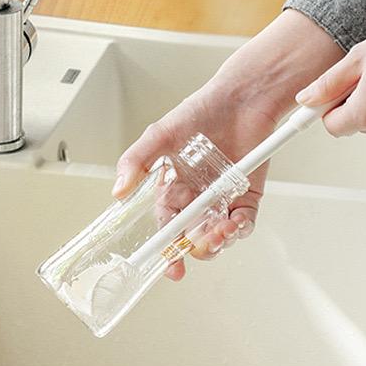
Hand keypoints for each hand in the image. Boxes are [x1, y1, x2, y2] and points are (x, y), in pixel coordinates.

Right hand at [113, 9, 342, 278]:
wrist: (242, 97)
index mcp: (172, 187)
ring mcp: (223, 198)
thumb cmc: (200, 111)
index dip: (167, 249)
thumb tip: (117, 193)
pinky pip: (245, 221)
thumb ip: (136, 162)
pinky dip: (241, 228)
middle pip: (193, 236)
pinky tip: (236, 221)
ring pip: (218, 234)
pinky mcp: (249, 194)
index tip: (171, 267)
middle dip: (196, 247)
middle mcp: (196, 197)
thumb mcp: (160, 135)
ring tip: (220, 230)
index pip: (166, 225)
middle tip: (200, 243)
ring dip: (219, 240)